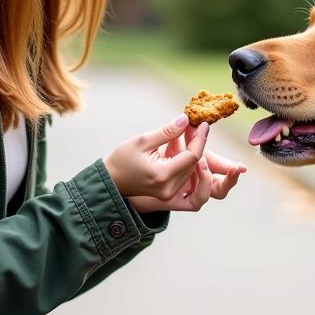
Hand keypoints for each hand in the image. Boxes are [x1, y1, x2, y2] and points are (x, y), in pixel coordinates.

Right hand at [104, 115, 246, 213]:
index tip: (204, 124)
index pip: (192, 157)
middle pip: (194, 164)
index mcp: (162, 175)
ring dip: (191, 151)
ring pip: (191, 170)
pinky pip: (183, 175)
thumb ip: (166, 132)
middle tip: (195, 125)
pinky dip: (184, 160)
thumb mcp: (142, 141)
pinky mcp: (168, 194)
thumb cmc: (122, 159)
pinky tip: (179, 145)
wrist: (110, 181)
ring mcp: (169, 193)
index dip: (200, 139)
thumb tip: (186, 120)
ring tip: (186, 132)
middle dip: (196, 143)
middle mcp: (169, 187)